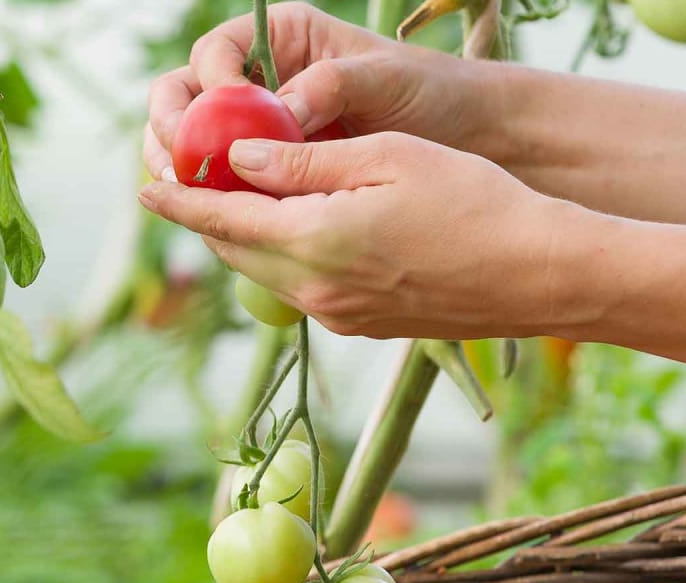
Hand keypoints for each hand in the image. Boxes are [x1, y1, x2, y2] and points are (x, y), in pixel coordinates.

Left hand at [138, 132, 604, 339]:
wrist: (542, 275)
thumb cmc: (476, 201)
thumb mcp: (387, 157)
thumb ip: (303, 160)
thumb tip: (238, 155)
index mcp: (314, 241)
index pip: (221, 218)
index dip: (178, 199)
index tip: (144, 185)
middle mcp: (314, 287)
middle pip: (232, 248)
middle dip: (202, 215)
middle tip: (181, 179)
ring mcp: (335, 313)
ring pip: (263, 269)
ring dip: (240, 234)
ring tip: (228, 195)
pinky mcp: (358, 324)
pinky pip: (298, 284)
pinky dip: (279, 252)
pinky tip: (289, 225)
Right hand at [142, 2, 497, 180]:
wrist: (472, 138)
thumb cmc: (432, 93)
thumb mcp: (383, 80)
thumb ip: (327, 89)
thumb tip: (274, 116)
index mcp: (279, 41)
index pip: (213, 55)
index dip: (206, 87)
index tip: (223, 117)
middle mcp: (259, 82)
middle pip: (184, 100)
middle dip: (173, 130)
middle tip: (179, 163)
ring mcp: (259, 130)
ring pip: (194, 146)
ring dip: (182, 168)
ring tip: (188, 193)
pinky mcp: (270, 173)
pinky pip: (226, 183)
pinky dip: (215, 199)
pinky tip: (220, 219)